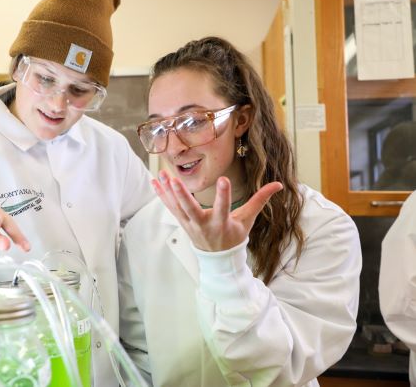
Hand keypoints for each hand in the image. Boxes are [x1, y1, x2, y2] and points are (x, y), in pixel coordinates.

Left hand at [153, 170, 282, 251]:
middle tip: (175, 180)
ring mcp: (190, 224)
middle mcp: (203, 225)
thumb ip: (260, 200)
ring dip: (168, 191)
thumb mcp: (248, 220)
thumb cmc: (234, 236)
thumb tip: (278, 184)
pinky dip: (161, 195)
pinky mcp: (182, 222)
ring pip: (177, 207)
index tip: (224, 179)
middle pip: (191, 210)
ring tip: (162, 174)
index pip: (223, 208)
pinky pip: (170, 207)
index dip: (224, 195)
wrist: (218, 258)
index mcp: (221, 224)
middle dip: (183, 196)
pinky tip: (154, 182)